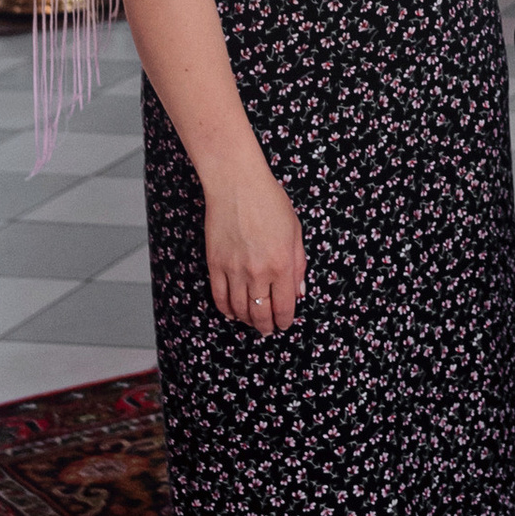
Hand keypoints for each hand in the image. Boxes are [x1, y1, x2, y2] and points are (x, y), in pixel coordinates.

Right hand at [205, 160, 306, 334]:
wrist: (237, 185)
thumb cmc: (270, 202)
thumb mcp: (295, 231)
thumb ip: (299, 264)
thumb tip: (299, 292)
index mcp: (282, 264)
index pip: (284, 306)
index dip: (284, 320)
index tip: (284, 324)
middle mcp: (258, 272)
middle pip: (260, 313)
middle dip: (266, 326)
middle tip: (268, 330)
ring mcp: (234, 270)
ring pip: (239, 309)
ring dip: (247, 320)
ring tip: (252, 322)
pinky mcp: (215, 265)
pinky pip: (219, 297)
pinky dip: (226, 309)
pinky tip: (233, 312)